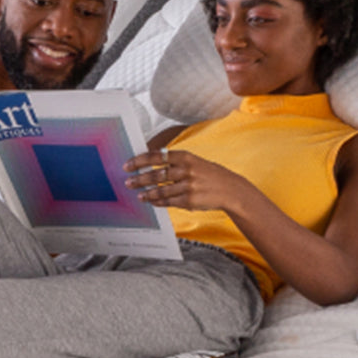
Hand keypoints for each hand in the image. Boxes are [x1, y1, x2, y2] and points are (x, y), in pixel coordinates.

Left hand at [123, 147, 238, 212]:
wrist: (230, 190)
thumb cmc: (209, 174)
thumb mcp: (194, 162)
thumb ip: (174, 162)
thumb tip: (149, 163)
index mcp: (185, 157)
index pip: (156, 157)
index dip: (139, 161)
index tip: (127, 165)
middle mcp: (186, 170)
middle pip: (156, 175)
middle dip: (139, 179)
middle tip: (128, 182)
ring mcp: (188, 186)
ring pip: (160, 190)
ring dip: (146, 193)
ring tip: (138, 194)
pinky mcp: (189, 201)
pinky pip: (168, 201)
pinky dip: (158, 201)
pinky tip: (151, 201)